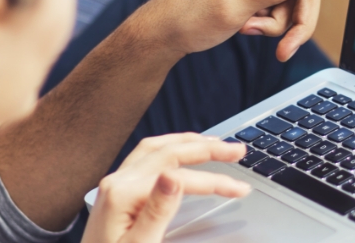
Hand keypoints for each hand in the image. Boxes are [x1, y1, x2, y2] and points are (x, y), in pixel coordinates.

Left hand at [81, 134, 250, 242]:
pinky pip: (147, 156)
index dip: (213, 181)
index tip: (239, 189)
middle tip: (236, 150)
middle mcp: (117, 181)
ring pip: (156, 147)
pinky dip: (171, 148)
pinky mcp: (117, 190)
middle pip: (168, 151)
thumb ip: (157, 211)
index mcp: (122, 194)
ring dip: (188, 142)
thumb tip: (173, 177)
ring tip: (216, 144)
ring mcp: (115, 183)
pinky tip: (183, 153)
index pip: (179, 177)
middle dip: (206, 148)